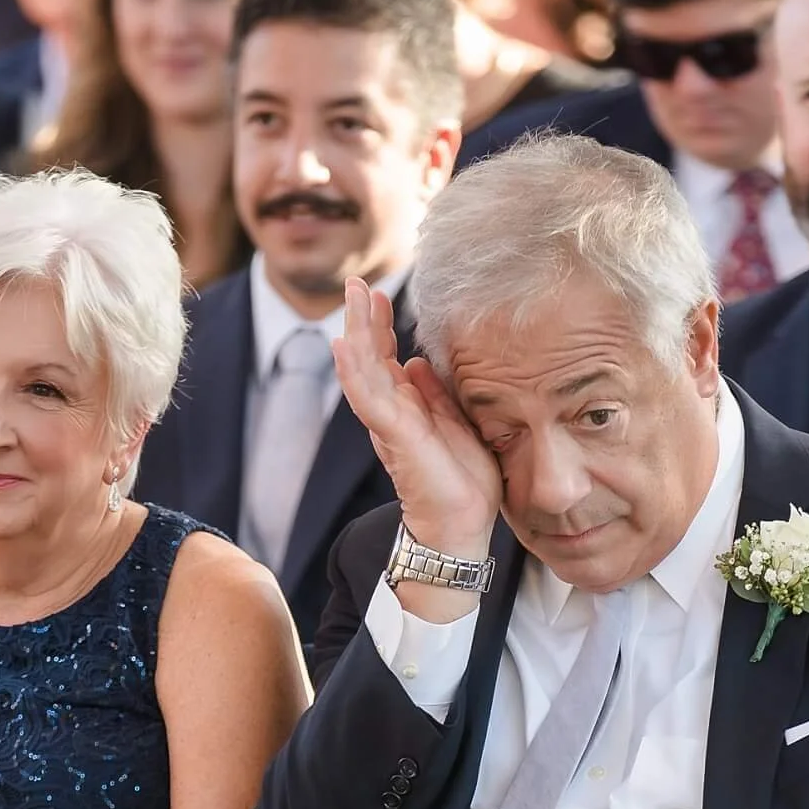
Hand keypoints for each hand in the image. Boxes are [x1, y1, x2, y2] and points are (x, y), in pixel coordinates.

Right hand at [333, 278, 501, 561]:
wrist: (462, 526)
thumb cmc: (462, 482)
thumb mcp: (456, 423)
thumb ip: (436, 394)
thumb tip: (419, 361)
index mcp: (406, 407)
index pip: (387, 358)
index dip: (381, 325)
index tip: (378, 292)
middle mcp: (391, 412)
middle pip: (369, 356)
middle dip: (362, 318)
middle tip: (355, 282)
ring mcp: (389, 423)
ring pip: (363, 370)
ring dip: (356, 333)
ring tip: (352, 299)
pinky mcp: (395, 436)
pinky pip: (368, 399)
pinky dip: (355, 372)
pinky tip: (345, 346)